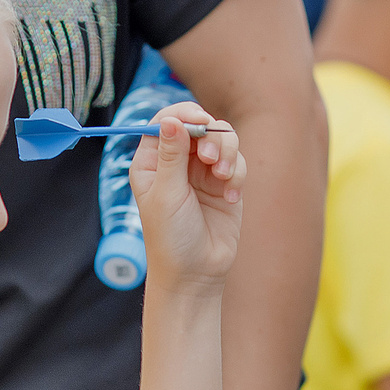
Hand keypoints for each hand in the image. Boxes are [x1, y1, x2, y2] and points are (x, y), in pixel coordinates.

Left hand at [130, 103, 243, 288]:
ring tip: (223, 177)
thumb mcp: (166, 194)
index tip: (198, 121)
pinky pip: (237, 162)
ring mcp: (202, 172)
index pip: (165, 121)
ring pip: (222, 139)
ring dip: (227, 152)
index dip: (183, 115)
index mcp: (152, 162)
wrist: (196, 274)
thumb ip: (171, 156)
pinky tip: (230, 198)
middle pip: (198, 124)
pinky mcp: (225, 183)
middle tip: (211, 158)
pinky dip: (237, 174)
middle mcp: (177, 162)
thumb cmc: (170, 238)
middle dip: (210, 135)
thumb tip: (171, 120)